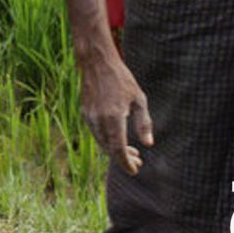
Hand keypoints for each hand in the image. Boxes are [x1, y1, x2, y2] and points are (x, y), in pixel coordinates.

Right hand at [78, 52, 152, 174]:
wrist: (97, 62)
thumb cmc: (121, 79)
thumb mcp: (139, 99)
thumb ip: (144, 123)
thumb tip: (148, 144)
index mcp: (113, 118)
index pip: (118, 150)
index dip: (126, 163)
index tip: (135, 169)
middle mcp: (98, 120)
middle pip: (109, 149)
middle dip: (123, 159)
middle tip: (138, 160)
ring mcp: (89, 117)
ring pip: (101, 142)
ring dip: (114, 150)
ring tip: (131, 151)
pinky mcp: (85, 113)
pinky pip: (96, 133)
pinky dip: (106, 140)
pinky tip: (117, 137)